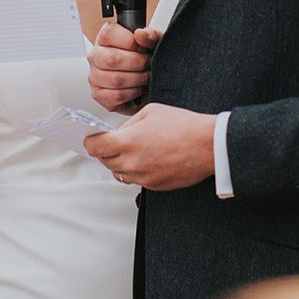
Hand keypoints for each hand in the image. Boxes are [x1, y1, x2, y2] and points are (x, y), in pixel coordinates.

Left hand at [85, 102, 215, 189]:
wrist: (207, 145)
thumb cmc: (183, 126)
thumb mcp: (150, 112)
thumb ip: (129, 124)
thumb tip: (120, 132)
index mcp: (127, 141)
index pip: (95, 147)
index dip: (91, 142)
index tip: (91, 139)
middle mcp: (132, 163)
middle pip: (105, 162)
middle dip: (106, 152)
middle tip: (113, 143)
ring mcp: (143, 177)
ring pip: (120, 173)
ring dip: (121, 163)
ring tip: (134, 150)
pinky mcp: (155, 186)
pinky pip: (137, 180)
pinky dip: (137, 170)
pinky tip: (148, 158)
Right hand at [88, 23, 158, 112]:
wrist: (150, 83)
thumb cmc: (147, 60)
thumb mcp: (154, 43)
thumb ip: (151, 35)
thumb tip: (140, 34)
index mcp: (106, 38)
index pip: (109, 34)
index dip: (130, 41)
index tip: (142, 47)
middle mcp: (96, 55)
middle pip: (113, 58)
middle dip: (138, 63)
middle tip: (149, 64)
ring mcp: (95, 76)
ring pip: (116, 79)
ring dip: (138, 79)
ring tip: (146, 76)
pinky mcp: (99, 95)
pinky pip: (117, 95)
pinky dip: (133, 93)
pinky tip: (139, 88)